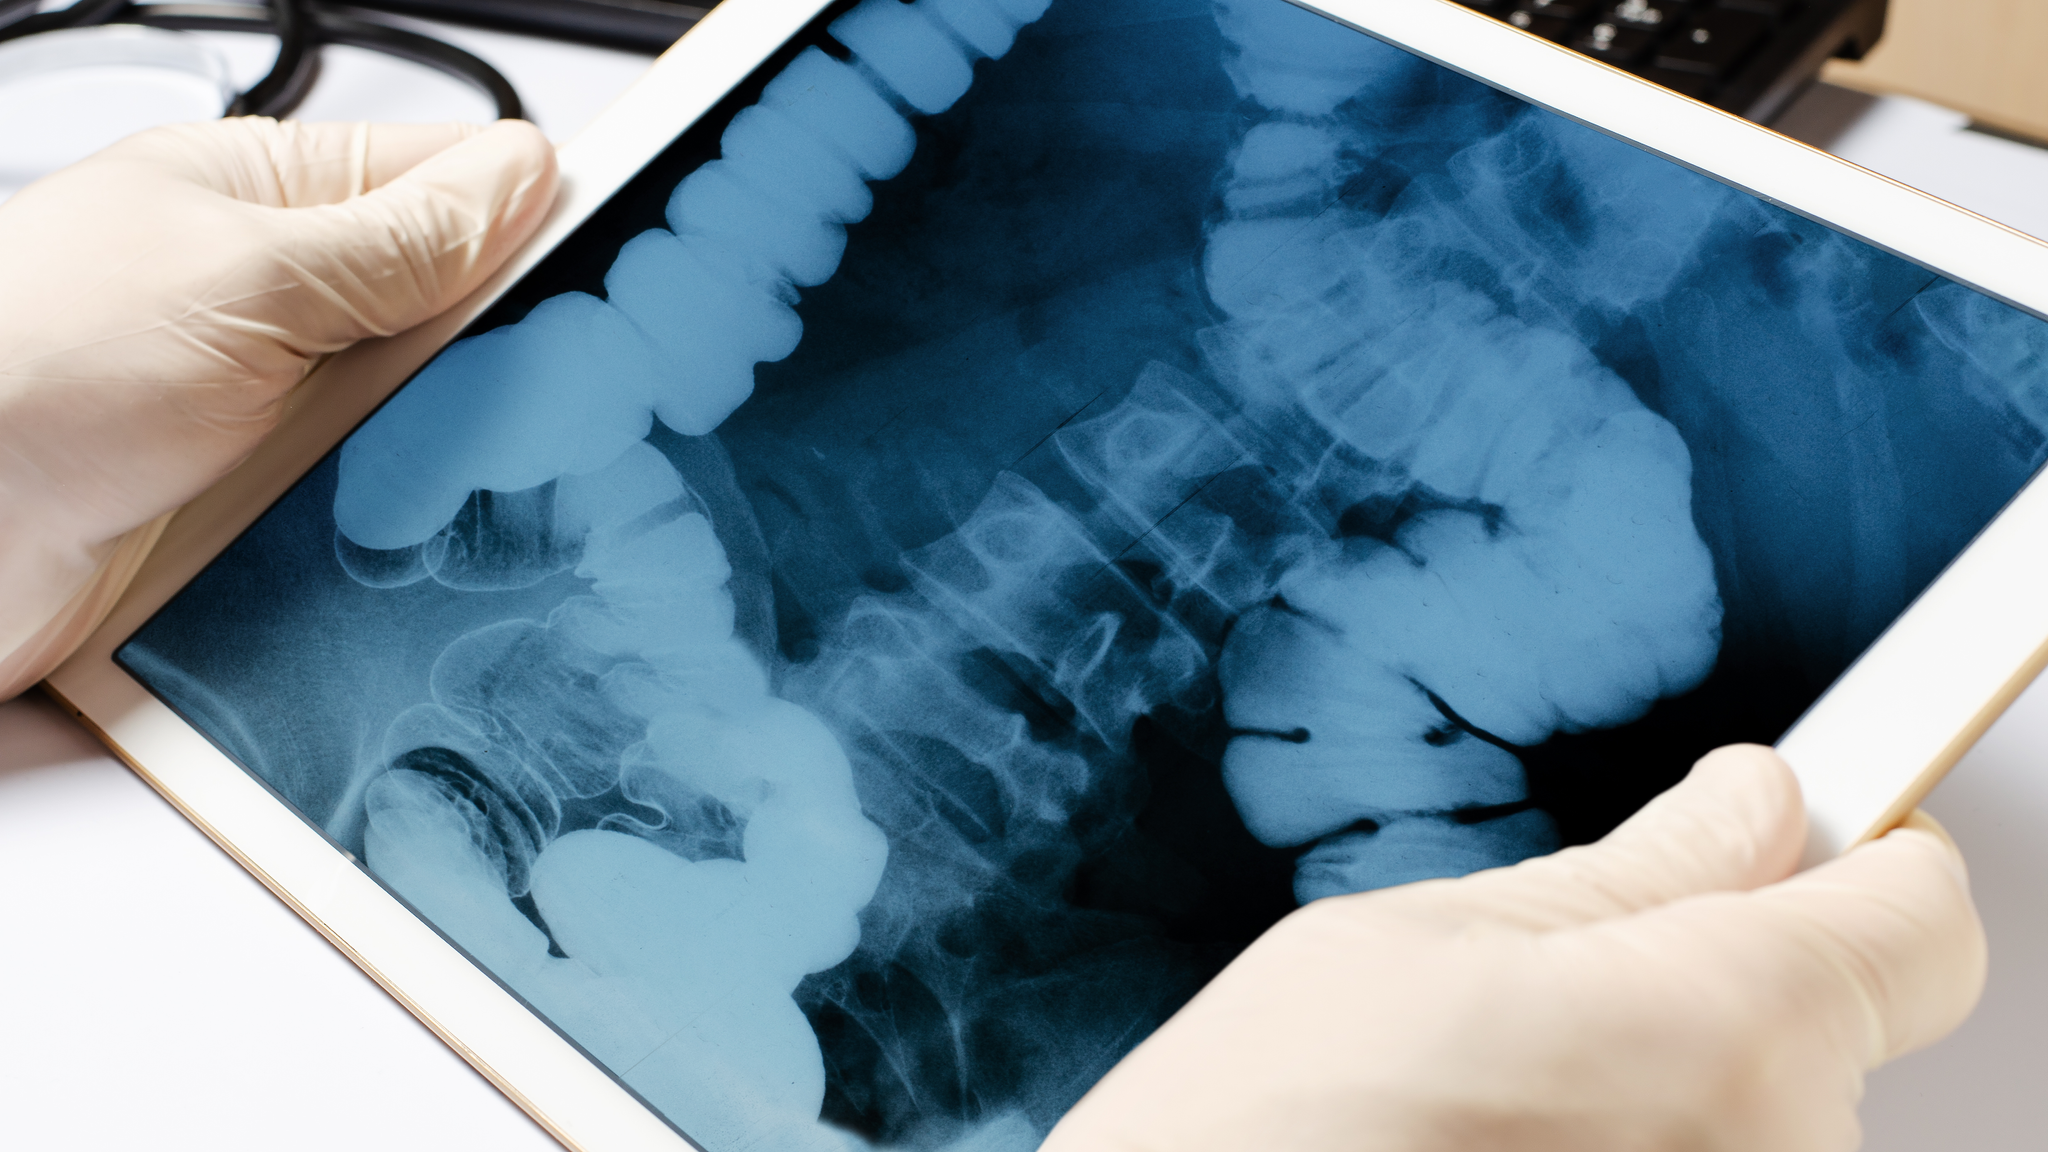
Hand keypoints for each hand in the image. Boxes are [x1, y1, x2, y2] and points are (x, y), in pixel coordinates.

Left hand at [0, 117, 558, 698]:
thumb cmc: (17, 372)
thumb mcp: (245, 278)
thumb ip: (397, 238)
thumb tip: (524, 176)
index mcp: (270, 198)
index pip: (454, 180)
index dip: (539, 220)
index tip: (615, 273)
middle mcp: (279, 297)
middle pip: (458, 315)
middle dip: (498, 357)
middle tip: (527, 390)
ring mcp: (276, 404)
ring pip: (429, 422)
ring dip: (441, 453)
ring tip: (433, 468)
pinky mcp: (265, 503)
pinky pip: (379, 509)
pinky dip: (400, 528)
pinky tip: (405, 538)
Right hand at [1042, 745, 1984, 1151]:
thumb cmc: (1255, 1136)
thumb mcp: (1420, 941)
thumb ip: (1627, 872)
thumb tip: (1750, 807)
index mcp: (1719, 1033)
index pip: (1921, 917)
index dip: (1866, 852)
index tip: (1826, 825)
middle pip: (1835, 1018)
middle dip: (1729, 963)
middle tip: (1565, 978)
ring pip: (1769, 1111)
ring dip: (1677, 1076)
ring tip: (1508, 1095)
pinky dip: (1648, 1149)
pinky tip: (1519, 1150)